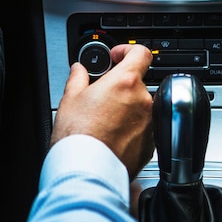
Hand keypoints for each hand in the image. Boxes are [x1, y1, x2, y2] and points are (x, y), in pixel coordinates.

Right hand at [50, 44, 153, 179]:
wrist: (87, 170)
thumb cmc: (78, 136)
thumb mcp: (70, 98)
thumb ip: (78, 78)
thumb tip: (79, 70)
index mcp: (125, 82)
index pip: (140, 53)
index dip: (128, 50)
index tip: (117, 56)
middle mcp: (143, 100)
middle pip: (137, 83)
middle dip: (120, 87)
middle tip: (100, 97)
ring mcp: (150, 123)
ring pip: (140, 108)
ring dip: (126, 109)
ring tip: (104, 122)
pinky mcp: (150, 144)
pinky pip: (143, 129)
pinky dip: (130, 129)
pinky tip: (112, 137)